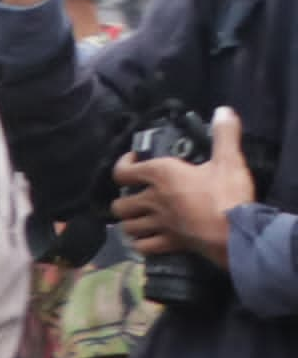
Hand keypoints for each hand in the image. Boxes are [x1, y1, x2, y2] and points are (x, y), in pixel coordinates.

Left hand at [116, 106, 252, 266]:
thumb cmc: (227, 194)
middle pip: (120, 204)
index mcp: (161, 175)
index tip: (133, 161)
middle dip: (124, 201)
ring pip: (128, 226)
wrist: (236, 233)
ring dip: (130, 223)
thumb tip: (223, 110)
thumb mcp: (229, 159)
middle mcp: (152, 199)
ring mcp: (158, 224)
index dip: (123, 164)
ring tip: (139, 218)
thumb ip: (225, 134)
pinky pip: (144, 246)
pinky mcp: (169, 244)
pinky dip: (142, 244)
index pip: (122, 170)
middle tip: (136, 196)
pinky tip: (147, 240)